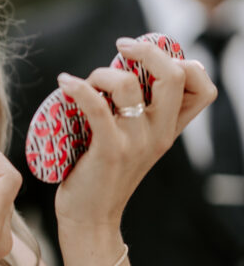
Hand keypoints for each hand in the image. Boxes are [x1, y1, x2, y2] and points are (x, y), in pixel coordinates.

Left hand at [53, 37, 215, 233]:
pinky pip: (96, 107)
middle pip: (173, 75)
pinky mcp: (108, 150)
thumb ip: (138, 119)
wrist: (90, 219)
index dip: (184, 62)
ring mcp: (135, 142)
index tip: (151, 57)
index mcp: (169, 130)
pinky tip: (64, 82)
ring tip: (83, 81)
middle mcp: (159, 134)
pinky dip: (78, 88)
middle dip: (147, 50)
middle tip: (121, 46)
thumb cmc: (103, 176)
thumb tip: (121, 76)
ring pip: (128, 85)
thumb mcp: (133, 145)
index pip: (202, 88)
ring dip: (102, 72)